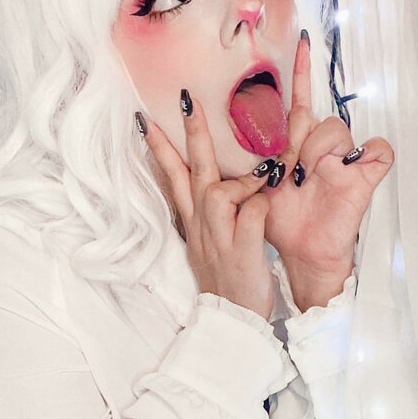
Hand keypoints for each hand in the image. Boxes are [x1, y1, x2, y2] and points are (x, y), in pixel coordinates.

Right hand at [137, 91, 277, 320]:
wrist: (232, 318)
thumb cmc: (229, 279)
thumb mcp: (213, 242)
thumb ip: (214, 212)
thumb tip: (221, 184)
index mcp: (194, 220)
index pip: (172, 177)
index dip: (159, 149)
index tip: (147, 121)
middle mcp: (202, 224)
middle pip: (191, 172)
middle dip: (191, 134)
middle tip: (189, 100)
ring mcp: (219, 236)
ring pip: (221, 191)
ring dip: (241, 180)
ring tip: (264, 171)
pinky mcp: (241, 249)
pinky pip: (254, 213)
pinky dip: (262, 206)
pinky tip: (271, 205)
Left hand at [262, 33, 394, 275]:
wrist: (300, 255)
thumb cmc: (278, 223)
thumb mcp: (251, 188)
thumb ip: (242, 163)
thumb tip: (219, 143)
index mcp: (291, 147)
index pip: (295, 103)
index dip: (298, 74)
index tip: (300, 42)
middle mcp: (317, 148)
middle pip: (311, 116)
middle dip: (293, 137)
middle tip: (282, 168)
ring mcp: (342, 160)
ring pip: (335, 128)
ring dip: (314, 152)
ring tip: (300, 180)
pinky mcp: (363, 176)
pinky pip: (378, 150)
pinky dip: (365, 157)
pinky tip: (344, 171)